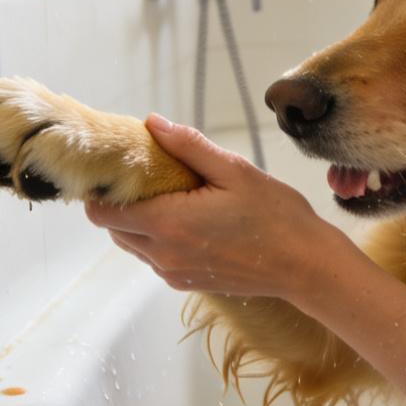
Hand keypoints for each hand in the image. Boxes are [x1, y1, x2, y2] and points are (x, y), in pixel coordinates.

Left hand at [82, 114, 351, 300]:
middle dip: (118, 202)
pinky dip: (158, 237)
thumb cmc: (276, 215)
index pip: (101, 212)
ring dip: (138, 220)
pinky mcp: (185, 282)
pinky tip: (189, 219)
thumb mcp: (234, 170)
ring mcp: (173, 272)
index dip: (102, 188)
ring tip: (170, 196)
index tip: (118, 168)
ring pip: (131, 244)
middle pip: (111, 228)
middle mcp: (162, 254)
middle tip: (146, 176)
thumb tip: (151, 123)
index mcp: (168, 223)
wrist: (304, 266)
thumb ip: (188, 146)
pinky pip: (154, 258)